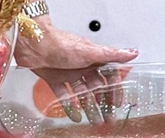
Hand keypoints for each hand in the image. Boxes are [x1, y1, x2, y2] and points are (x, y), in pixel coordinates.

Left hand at [15, 18, 137, 124]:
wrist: (32, 42)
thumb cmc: (60, 44)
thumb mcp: (88, 51)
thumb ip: (111, 54)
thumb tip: (132, 52)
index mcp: (91, 57)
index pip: (108, 75)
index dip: (114, 89)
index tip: (117, 104)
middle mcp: (80, 65)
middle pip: (96, 86)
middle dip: (103, 103)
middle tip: (108, 119)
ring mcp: (67, 72)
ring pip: (81, 92)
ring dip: (89, 106)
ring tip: (95, 121)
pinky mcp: (54, 78)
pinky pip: (64, 94)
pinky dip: (70, 105)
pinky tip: (75, 116)